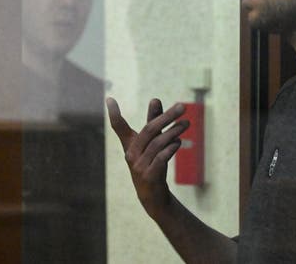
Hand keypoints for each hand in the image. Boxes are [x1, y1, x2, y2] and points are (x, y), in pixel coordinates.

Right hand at [106, 97, 188, 218]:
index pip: (119, 127)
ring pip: (158, 143)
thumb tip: (155, 99)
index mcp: (130, 145)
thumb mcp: (152, 142)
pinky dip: (170, 148)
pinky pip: (161, 158)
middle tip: (182, 106)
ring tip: (186, 123)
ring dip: (174, 132)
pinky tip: (178, 142)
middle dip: (166, 116)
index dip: (114, 114)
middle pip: (149, 130)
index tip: (109, 98)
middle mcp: (131, 154)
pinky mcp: (149, 176)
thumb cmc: (152, 164)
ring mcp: (139, 166)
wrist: (153, 197)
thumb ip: (153, 121)